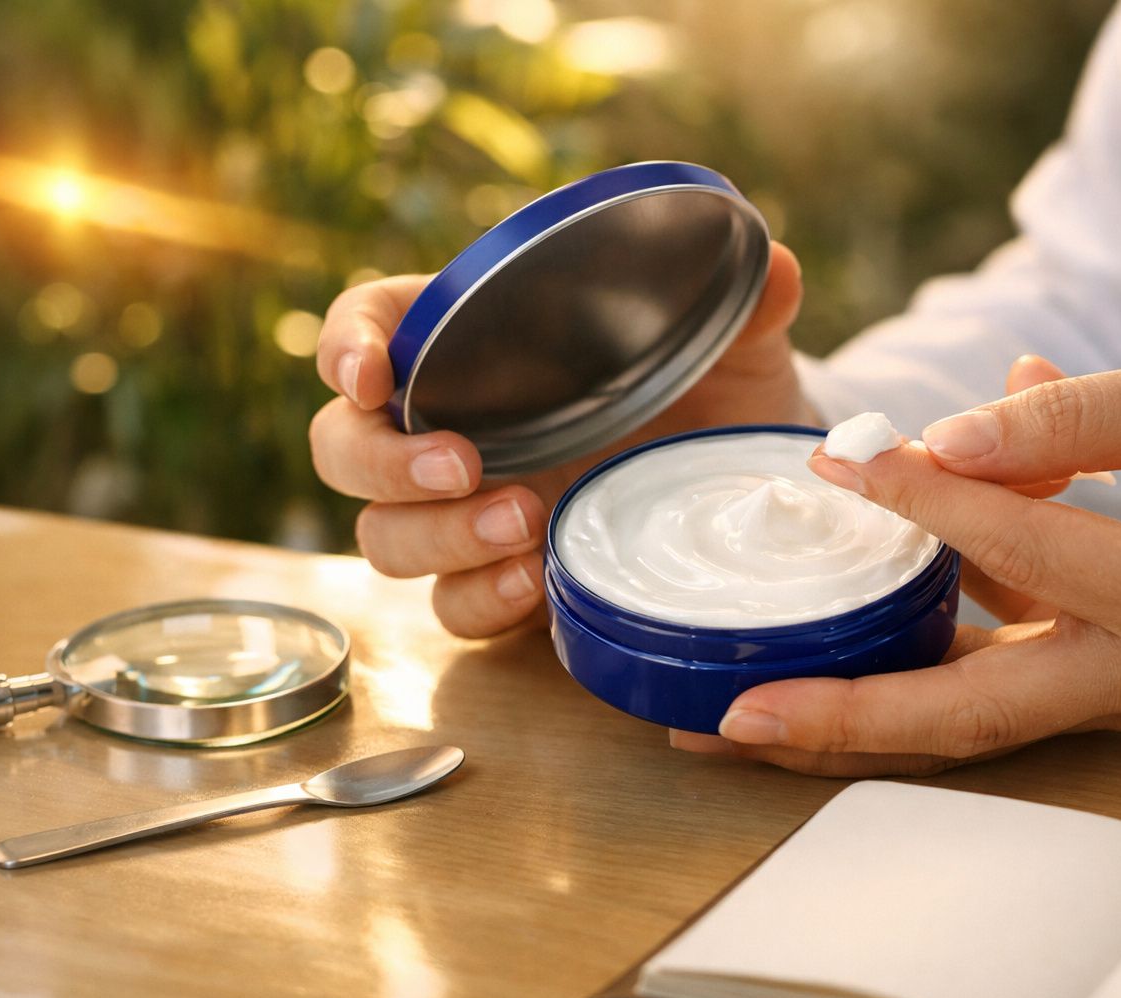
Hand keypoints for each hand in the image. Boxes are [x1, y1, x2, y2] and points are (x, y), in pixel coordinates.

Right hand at [309, 243, 809, 637]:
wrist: (741, 479)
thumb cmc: (714, 390)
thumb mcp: (734, 346)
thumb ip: (746, 305)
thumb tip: (776, 265)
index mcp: (476, 346)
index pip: (371, 324)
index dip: (347, 343)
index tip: (370, 372)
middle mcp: (455, 429)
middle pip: (345, 450)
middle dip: (383, 461)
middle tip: (462, 463)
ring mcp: (469, 513)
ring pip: (386, 539)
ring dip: (438, 537)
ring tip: (528, 525)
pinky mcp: (503, 583)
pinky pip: (454, 608)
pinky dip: (481, 600)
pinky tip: (537, 583)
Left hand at [675, 353, 1120, 775]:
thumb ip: (1077, 412)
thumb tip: (947, 427)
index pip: (1020, 546)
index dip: (918, 498)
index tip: (835, 458)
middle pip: (970, 715)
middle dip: (842, 720)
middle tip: (727, 721)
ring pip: (967, 724)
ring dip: (852, 723)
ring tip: (741, 721)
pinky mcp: (1102, 687)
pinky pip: (991, 692)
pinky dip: (906, 679)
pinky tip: (823, 660)